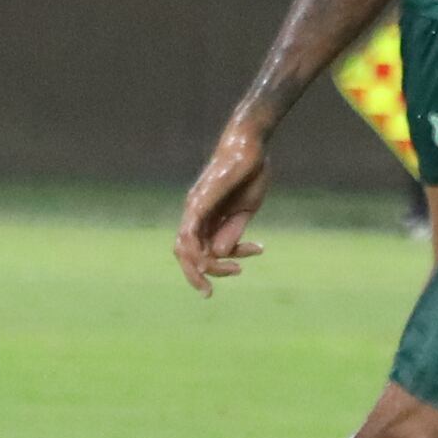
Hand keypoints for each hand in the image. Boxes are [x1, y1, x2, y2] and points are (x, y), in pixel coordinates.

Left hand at [175, 113, 271, 290]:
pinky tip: (208, 261)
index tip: (252, 257)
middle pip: (185, 254)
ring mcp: (195, 206)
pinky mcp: (200, 200)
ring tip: (233, 270)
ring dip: (202, 267)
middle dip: (197, 277)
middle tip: (210, 293)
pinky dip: (194, 250)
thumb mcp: (245, 210)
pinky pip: (189, 230)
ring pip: (185, 247)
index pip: (201, 251)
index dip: (220, 265)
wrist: (251, 144)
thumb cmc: (249, 173)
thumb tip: (218, 255)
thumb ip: (233, 232)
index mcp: (207, 218)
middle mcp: (195, 213)